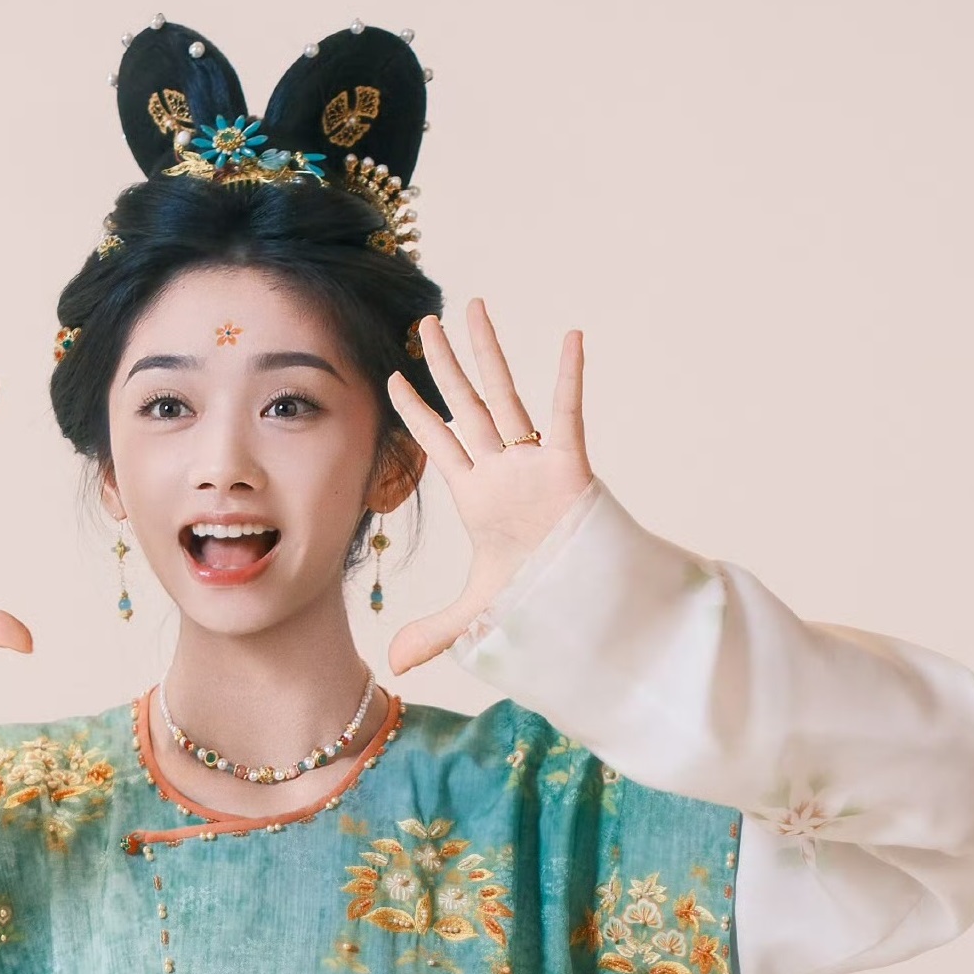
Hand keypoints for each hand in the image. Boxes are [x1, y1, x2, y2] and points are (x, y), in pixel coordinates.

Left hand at [383, 301, 592, 673]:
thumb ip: (435, 631)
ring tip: (473, 307)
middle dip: (443, 366)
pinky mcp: (569, 467)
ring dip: (489, 354)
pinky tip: (570, 337)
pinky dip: (569, 378)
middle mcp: (501, 470)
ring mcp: (535, 464)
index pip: (438, 443)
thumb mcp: (477, 612)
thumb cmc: (538, 596)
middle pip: (466, 406)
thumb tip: (392, 665)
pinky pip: (568, 415)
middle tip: (424, 323)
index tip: (391, 377)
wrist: (582, 606)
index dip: (415, 413)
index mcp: (477, 495)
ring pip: (506, 397)